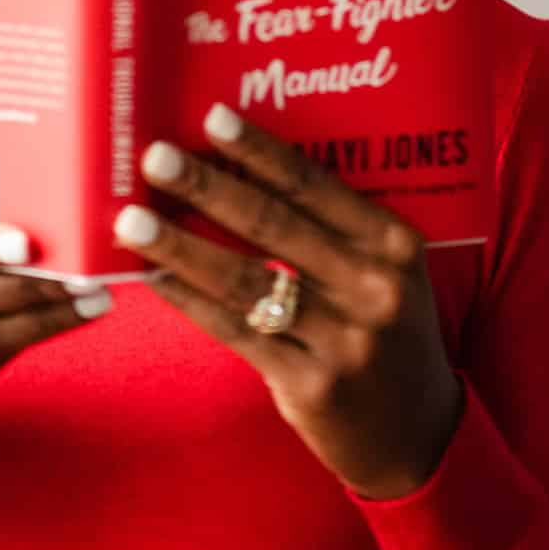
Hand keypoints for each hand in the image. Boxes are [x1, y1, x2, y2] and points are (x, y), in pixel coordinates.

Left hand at [115, 104, 463, 498]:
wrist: (416, 432)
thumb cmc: (388, 333)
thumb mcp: (387, 274)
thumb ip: (336, 233)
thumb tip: (245, 176)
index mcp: (396, 245)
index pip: (317, 186)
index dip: (261, 151)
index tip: (213, 118)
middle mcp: (374, 288)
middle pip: (274, 226)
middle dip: (208, 188)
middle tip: (155, 157)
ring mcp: (343, 340)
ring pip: (245, 281)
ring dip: (181, 247)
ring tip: (132, 221)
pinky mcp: (310, 385)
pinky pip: (236, 332)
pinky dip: (190, 302)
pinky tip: (156, 279)